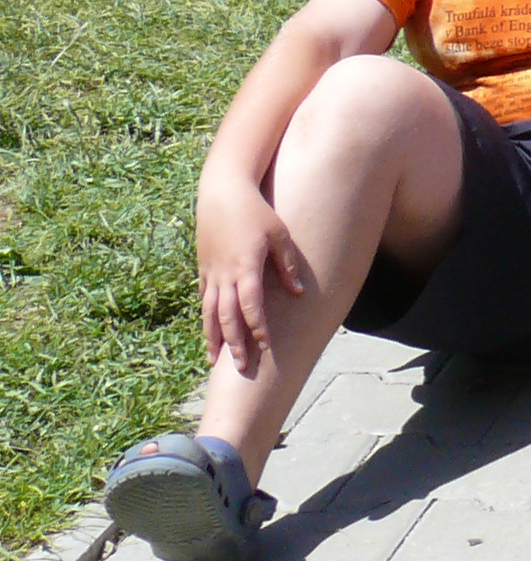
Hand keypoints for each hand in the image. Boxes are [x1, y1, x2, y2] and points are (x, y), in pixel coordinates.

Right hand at [196, 172, 305, 375]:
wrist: (222, 193)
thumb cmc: (256, 212)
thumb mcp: (280, 235)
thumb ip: (288, 265)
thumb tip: (297, 292)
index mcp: (246, 268)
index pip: (251, 307)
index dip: (257, 328)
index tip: (265, 346)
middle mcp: (225, 275)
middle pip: (227, 317)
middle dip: (234, 343)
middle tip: (239, 367)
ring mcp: (210, 273)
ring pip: (209, 312)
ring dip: (213, 337)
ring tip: (213, 360)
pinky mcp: (203, 268)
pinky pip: (204, 299)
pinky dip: (206, 318)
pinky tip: (209, 331)